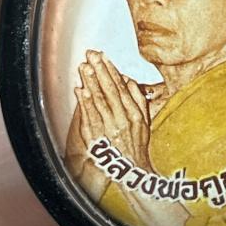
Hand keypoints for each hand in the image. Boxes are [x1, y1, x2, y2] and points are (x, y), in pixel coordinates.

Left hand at [78, 51, 150, 168]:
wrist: (132, 170)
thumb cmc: (138, 144)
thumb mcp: (145, 121)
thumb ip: (138, 99)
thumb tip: (128, 80)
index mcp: (134, 113)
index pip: (121, 86)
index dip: (111, 70)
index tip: (103, 56)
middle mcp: (122, 119)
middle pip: (109, 90)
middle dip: (99, 70)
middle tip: (91, 55)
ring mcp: (109, 128)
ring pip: (99, 101)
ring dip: (91, 82)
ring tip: (84, 67)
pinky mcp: (98, 138)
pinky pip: (90, 118)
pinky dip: (85, 104)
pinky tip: (80, 91)